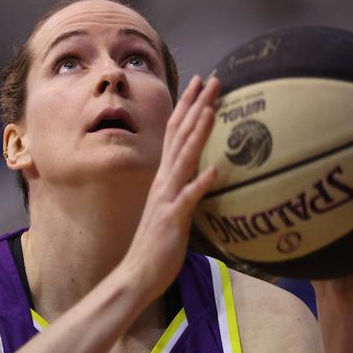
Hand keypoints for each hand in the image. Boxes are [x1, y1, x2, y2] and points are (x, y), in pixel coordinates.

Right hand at [122, 75, 219, 300]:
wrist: (137, 273)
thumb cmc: (157, 244)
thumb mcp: (171, 208)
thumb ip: (182, 187)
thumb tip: (199, 171)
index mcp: (164, 177)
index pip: (176, 134)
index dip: (188, 107)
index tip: (202, 85)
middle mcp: (164, 182)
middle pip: (180, 137)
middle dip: (197, 106)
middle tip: (214, 80)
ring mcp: (167, 199)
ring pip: (183, 160)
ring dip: (197, 134)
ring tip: (211, 110)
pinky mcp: (172, 219)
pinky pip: (187, 200)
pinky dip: (199, 184)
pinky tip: (214, 171)